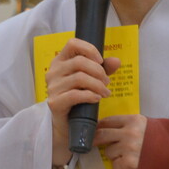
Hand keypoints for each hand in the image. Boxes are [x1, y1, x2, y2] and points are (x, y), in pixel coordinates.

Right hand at [46, 38, 120, 166]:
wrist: (67, 125)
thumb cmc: (78, 99)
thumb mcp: (92, 80)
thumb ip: (103, 69)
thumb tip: (117, 61)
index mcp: (60, 61)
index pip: (72, 43)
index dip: (89, 49)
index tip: (101, 61)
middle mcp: (53, 72)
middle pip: (79, 62)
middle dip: (98, 71)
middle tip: (107, 82)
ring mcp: (52, 87)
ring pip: (79, 78)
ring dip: (97, 85)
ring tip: (105, 92)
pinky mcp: (54, 103)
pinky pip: (75, 94)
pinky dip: (90, 95)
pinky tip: (97, 98)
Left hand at [93, 114, 146, 168]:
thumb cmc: (159, 142)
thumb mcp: (146, 126)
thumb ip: (129, 125)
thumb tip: (105, 126)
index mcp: (134, 120)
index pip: (108, 120)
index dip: (99, 126)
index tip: (95, 130)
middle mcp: (130, 132)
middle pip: (101, 134)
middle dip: (95, 140)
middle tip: (92, 143)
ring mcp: (128, 148)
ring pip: (108, 151)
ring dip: (114, 155)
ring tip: (129, 156)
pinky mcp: (128, 163)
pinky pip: (115, 165)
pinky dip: (121, 167)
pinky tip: (132, 164)